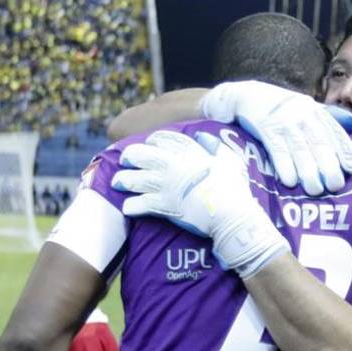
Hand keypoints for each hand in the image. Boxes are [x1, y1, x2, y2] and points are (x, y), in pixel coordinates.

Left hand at [112, 130, 288, 277]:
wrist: (232, 215)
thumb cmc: (235, 189)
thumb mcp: (230, 161)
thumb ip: (215, 146)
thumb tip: (202, 135)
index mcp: (190, 153)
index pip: (165, 139)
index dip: (153, 140)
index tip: (149, 143)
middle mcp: (175, 166)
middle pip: (144, 155)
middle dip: (131, 155)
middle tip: (124, 159)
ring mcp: (167, 185)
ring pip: (137, 179)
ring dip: (125, 180)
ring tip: (117, 182)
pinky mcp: (164, 206)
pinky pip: (141, 204)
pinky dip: (132, 206)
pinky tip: (126, 208)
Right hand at [201, 80, 351, 195]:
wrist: (247, 96)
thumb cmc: (281, 108)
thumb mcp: (306, 108)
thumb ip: (327, 121)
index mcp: (315, 111)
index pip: (335, 131)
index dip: (345, 150)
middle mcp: (303, 114)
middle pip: (320, 142)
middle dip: (329, 165)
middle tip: (335, 185)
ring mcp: (285, 120)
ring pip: (301, 149)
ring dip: (309, 171)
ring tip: (315, 190)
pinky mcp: (266, 127)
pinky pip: (278, 149)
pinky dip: (285, 166)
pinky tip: (290, 182)